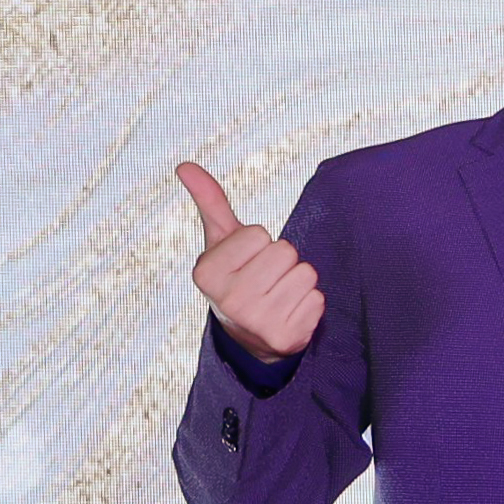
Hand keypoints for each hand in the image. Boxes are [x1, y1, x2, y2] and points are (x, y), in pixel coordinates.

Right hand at [178, 161, 321, 362]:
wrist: (250, 335)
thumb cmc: (236, 276)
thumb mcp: (220, 241)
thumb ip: (210, 203)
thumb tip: (185, 165)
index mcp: (207, 273)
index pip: (258, 233)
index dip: (258, 242)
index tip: (246, 261)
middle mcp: (229, 300)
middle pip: (285, 251)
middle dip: (281, 260)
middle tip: (265, 279)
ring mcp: (258, 322)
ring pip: (306, 273)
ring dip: (297, 281)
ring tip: (277, 295)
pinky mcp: (287, 337)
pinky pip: (318, 299)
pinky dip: (309, 302)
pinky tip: (289, 312)